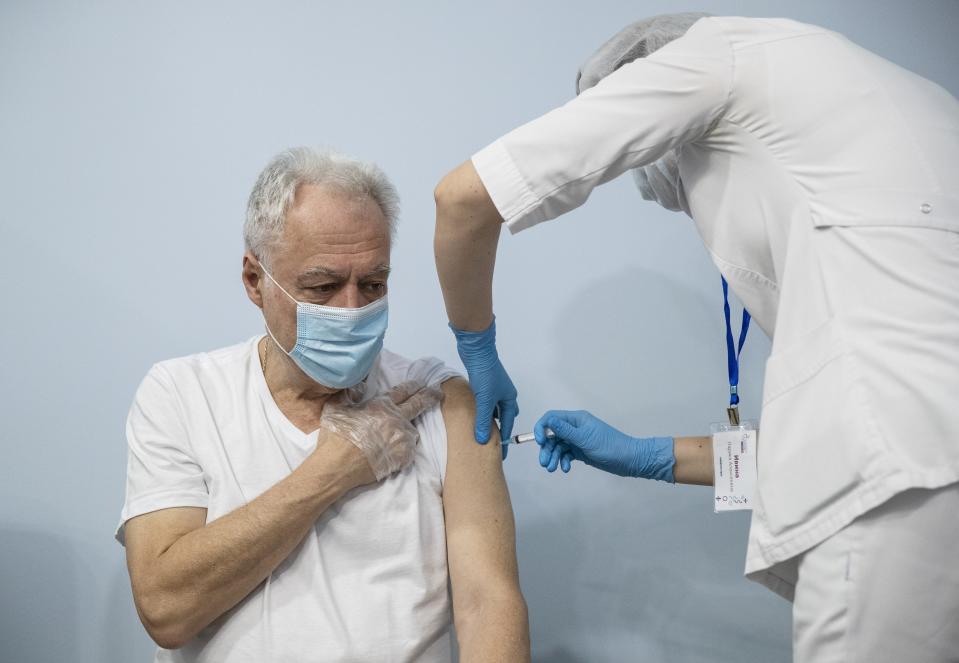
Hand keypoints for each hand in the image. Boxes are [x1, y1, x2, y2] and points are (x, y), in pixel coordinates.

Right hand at [320, 380, 443, 481]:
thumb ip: (350, 392)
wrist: (336, 465)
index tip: (421, 383)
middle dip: (430, 396)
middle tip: (438, 392)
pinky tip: (393, 452)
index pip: (403, 391)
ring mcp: (402, 438)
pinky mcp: (404, 457)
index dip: (413, 385)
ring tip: (399, 435)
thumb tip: (361, 385)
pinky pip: (409, 450)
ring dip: (408, 430)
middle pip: (419, 404)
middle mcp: (396, 419)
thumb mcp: (336, 406)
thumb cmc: (335, 436)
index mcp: (381, 405)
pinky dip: (403, 449)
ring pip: (413, 430)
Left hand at [449, 318, 518, 450]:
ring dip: (488, 419)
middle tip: (491, 442)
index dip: (504, 439)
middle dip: (498, 429)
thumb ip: (483, 421)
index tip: (500, 453)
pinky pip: (484, 402)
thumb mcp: (485, 401)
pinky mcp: (484, 384)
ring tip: (481, 431)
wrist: (477, 351)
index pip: (508, 424)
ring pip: (493, 409)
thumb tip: (482, 440)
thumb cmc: (485, 374)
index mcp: (510, 399)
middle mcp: (504, 394)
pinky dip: (481, 410)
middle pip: (503, 416)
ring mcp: (494, 389)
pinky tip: (473, 414)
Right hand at [534, 410, 674, 480]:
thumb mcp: (585, 438)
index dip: (542, 428)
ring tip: (552, 469)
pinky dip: (563, 461)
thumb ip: (565, 430)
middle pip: (552, 435)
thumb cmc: (609, 446)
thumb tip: (548, 420)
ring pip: (558, 446)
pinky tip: (565, 469)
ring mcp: (578, 440)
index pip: (552, 418)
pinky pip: (566, 454)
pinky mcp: (581, 451)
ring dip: (553, 457)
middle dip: (547, 448)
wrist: (629, 460)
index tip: (539, 442)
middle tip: (544, 463)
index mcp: (576, 419)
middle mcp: (575, 428)